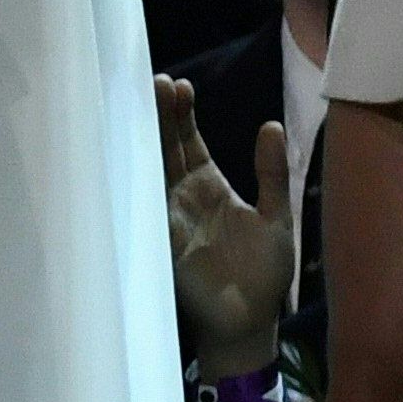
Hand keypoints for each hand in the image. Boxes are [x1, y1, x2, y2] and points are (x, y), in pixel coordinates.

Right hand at [156, 74, 299, 381]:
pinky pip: (142, 204)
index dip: (182, 113)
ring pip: (150, 167)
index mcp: (209, 185)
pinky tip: (125, 154)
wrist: (250, 320)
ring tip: (141, 105)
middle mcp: (182, 195)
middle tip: (156, 82)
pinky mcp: (159, 237)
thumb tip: (272, 125)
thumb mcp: (276, 217)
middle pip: (165, 146)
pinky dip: (132, 179)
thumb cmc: (264, 272)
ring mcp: (167, 214)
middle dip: (160, 115)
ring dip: (145, 138)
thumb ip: (272, 173)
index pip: (190, 140)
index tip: (178, 85)